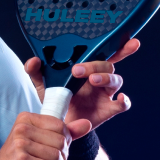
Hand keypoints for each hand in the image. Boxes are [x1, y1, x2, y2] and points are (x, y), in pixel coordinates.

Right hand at [0, 111, 92, 159]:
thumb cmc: (21, 157)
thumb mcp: (41, 140)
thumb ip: (64, 132)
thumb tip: (87, 124)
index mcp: (27, 118)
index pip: (60, 125)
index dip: (65, 140)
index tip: (57, 149)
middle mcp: (22, 128)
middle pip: (60, 141)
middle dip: (63, 155)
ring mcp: (20, 143)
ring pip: (56, 155)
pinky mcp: (22, 159)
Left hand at [24, 38, 139, 129]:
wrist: (60, 124)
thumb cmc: (57, 100)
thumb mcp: (44, 85)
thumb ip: (37, 72)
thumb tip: (33, 61)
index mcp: (87, 68)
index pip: (102, 51)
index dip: (115, 42)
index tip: (122, 35)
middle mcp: (99, 77)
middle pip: (107, 64)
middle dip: (96, 64)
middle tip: (78, 70)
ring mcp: (105, 93)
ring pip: (116, 80)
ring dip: (106, 77)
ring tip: (92, 80)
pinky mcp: (108, 109)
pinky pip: (123, 104)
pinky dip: (125, 101)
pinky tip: (121, 98)